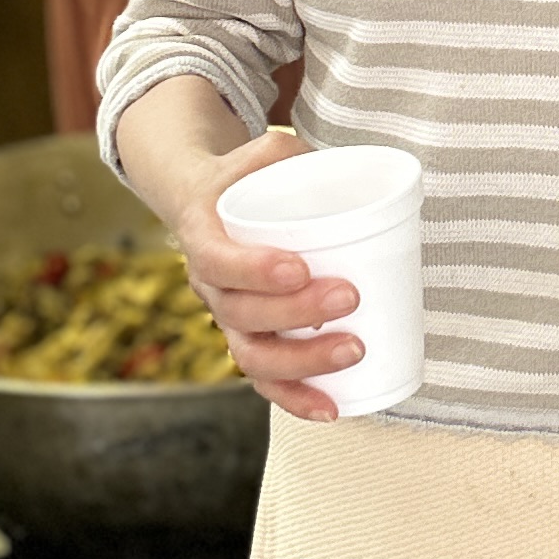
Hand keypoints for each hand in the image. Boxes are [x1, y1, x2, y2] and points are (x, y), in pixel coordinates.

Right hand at [171, 131, 362, 423]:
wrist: (206, 206)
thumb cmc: (243, 178)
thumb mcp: (257, 153)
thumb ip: (284, 149)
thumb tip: (324, 157)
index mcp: (202, 236)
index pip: (218, 261)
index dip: (254, 270)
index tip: (300, 267)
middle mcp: (209, 287)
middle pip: (243, 314)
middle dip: (296, 313)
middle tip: (350, 295)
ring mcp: (229, 321)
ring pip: (254, 357)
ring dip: (303, 362)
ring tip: (355, 349)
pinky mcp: (250, 342)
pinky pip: (266, 383)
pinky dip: (296, 400)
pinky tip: (333, 409)